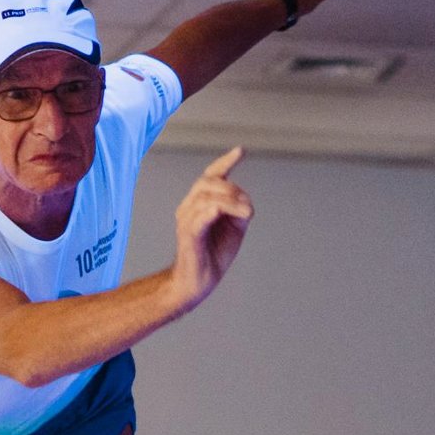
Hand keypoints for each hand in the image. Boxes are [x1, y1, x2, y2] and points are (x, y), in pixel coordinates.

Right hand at [171, 147, 252, 310]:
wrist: (197, 283)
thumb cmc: (213, 254)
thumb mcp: (235, 228)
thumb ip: (240, 210)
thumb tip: (246, 201)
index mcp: (199, 204)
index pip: (210, 176)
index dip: (224, 162)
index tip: (240, 151)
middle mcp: (189, 208)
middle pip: (208, 183)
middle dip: (232, 189)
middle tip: (247, 208)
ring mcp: (186, 222)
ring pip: (205, 199)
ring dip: (229, 201)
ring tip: (245, 214)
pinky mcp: (188, 238)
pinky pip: (197, 220)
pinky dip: (209, 211)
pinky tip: (219, 210)